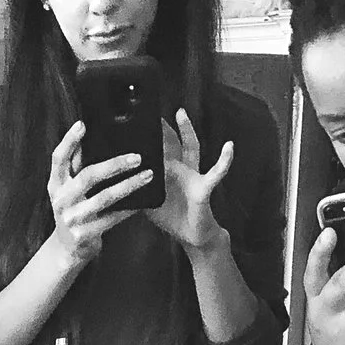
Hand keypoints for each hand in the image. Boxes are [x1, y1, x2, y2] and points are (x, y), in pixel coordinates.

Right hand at [45, 120, 151, 268]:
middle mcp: (61, 200)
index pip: (59, 158)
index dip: (69, 141)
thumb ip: (77, 167)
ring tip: (148, 175)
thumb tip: (93, 137)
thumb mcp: (69, 190)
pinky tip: (143, 201)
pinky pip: (112, 218)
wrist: (68, 250)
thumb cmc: (75, 212)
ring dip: (129, 185)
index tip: (82, 124)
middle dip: (114, 164)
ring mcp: (72, 218)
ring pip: (104, 198)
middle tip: (137, 157)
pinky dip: (129, 209)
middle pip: (88, 176)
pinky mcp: (85, 234)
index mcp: (56, 184)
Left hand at [145, 108, 235, 251]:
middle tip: (149, 108)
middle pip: (171, 142)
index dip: (147, 138)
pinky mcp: (203, 187)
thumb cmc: (171, 217)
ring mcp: (193, 175)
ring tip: (181, 114)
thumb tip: (115, 181)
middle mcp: (179, 169)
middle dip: (162, 126)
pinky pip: (216, 172)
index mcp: (165, 173)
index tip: (133, 123)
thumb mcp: (148, 202)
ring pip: (191, 148)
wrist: (192, 236)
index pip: (155, 150)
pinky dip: (224, 160)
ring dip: (187, 131)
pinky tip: (229, 147)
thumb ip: (136, 189)